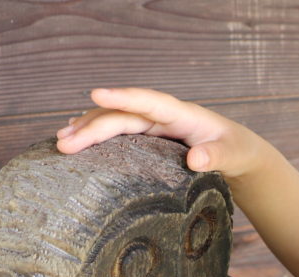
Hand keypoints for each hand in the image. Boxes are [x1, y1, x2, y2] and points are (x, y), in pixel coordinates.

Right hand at [56, 88, 261, 179]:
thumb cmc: (236, 152)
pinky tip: (76, 137)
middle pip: (122, 117)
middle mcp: (162, 116)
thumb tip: (195, 160)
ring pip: (115, 122)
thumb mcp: (232, 156)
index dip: (123, 97)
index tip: (96, 94)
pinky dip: (97, 134)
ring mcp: (153, 125)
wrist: (237, 152)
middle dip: (92, 127)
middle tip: (64, 142)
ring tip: (61, 139)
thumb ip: (216, 157)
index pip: (148, 102)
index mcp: (182, 114)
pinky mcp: (148, 137)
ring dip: (88, 129)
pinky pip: (118, 132)